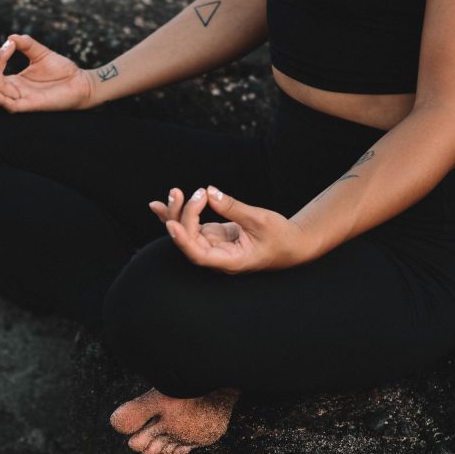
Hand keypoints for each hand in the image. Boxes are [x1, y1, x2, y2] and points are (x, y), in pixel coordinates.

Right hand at [0, 33, 96, 111]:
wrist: (82, 83)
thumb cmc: (62, 71)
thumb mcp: (41, 53)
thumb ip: (26, 44)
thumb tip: (11, 37)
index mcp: (12, 81)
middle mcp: (13, 91)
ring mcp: (20, 100)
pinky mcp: (30, 106)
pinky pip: (10, 105)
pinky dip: (0, 98)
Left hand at [148, 186, 314, 273]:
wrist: (291, 244)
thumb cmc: (280, 237)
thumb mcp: (259, 220)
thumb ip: (232, 207)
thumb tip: (210, 192)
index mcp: (230, 261)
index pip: (200, 255)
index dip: (183, 241)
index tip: (172, 224)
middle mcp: (217, 257)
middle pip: (189, 241)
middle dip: (180, 216)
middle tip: (181, 192)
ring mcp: (213, 246)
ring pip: (187, 232)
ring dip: (176, 213)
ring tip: (172, 193)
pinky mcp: (213, 236)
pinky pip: (191, 225)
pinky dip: (180, 213)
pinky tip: (163, 203)